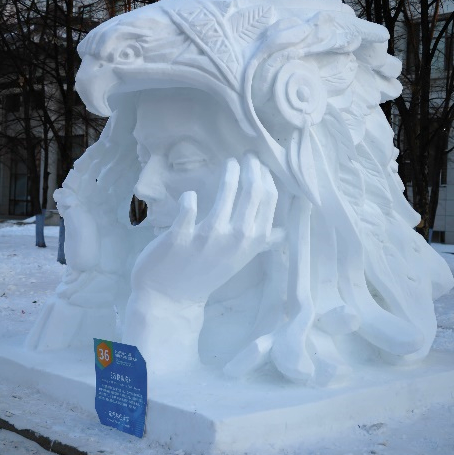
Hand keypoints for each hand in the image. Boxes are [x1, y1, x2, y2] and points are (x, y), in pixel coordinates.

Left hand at [131, 153, 283, 303]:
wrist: (171, 297)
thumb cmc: (206, 272)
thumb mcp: (239, 258)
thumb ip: (260, 243)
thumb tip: (282, 233)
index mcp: (253, 241)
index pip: (269, 199)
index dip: (265, 176)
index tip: (258, 163)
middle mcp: (236, 238)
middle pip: (253, 192)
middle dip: (252, 168)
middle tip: (245, 156)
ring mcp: (209, 238)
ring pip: (226, 195)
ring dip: (230, 174)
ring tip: (229, 164)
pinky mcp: (181, 237)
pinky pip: (189, 209)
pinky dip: (190, 199)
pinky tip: (191, 195)